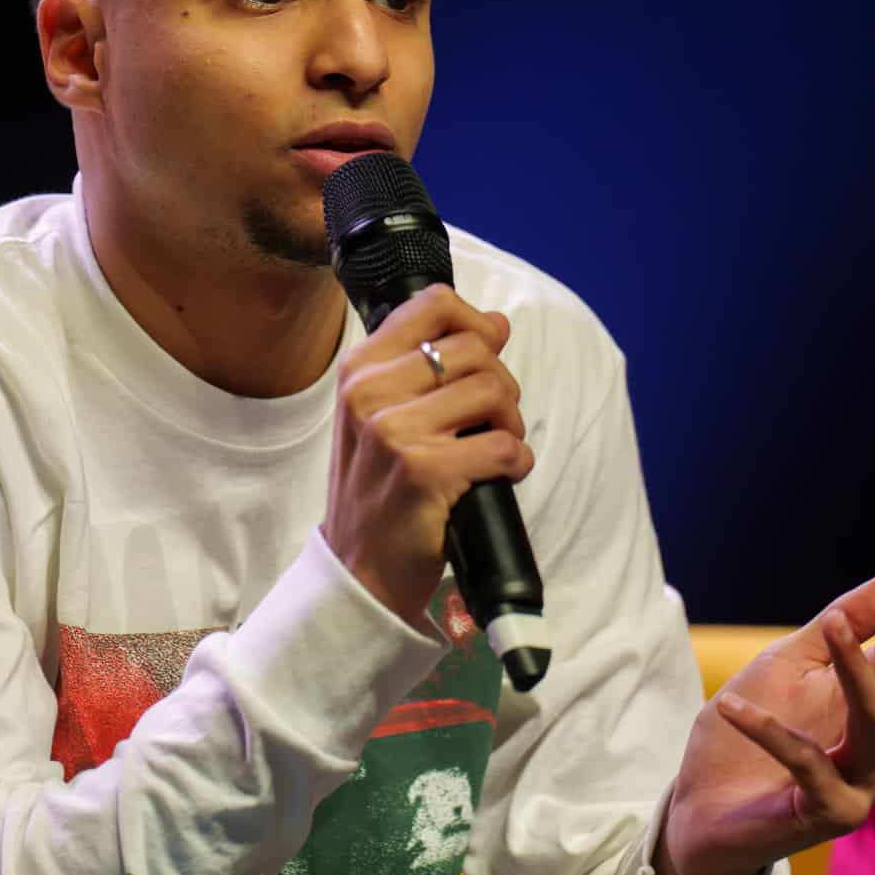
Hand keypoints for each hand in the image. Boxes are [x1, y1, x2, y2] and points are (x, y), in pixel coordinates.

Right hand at [320, 285, 535, 630]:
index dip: (475, 323)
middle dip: (501, 385)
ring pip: (494, 391)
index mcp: (359, 369)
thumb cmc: (378, 489)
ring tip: (495, 448)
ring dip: (511, 424)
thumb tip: (495, 322)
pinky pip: (503, 446)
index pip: (433, 304)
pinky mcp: (425, 472)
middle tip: (492, 421)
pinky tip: (500, 475)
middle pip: (475, 348)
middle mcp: (369, 393)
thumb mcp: (378, 415)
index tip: (484, 356)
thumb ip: (424, 366)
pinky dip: (516, 461)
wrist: (358, 570)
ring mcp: (394, 432)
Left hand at [648, 550, 874, 874]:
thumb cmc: (746, 736)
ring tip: (826, 623)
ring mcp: (862, 783)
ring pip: (873, 718)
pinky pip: (806, 762)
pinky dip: (768, 730)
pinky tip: (734, 706)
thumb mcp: (786, 666)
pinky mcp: (830, 813)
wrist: (703, 812)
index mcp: (872, 704)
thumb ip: (835, 628)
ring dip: (853, 668)